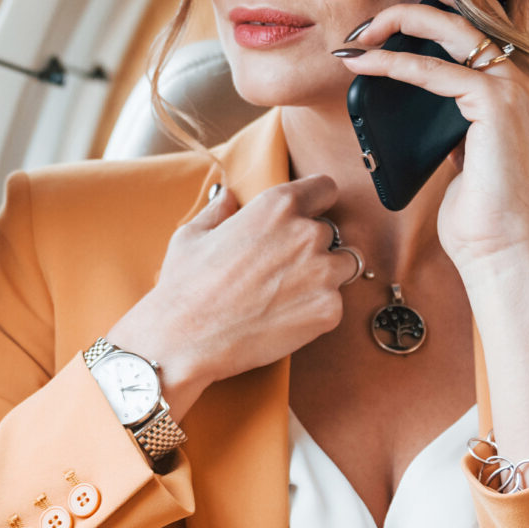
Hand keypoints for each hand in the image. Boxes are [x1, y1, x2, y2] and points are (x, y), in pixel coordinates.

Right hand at [106, 174, 356, 411]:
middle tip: (283, 268)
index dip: (316, 202)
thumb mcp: (193, 235)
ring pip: (342, 266)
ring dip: (324, 276)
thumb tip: (228, 198)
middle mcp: (307, 234)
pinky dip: (318, 309)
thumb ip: (219, 211)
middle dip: (313, 247)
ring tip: (288, 293)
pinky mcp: (328, 310)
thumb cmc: (186, 286)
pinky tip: (285, 316)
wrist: (186, 339)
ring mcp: (322, 273)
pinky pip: (335, 302)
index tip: (309, 215)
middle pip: (332, 232)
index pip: (324, 188)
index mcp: (277, 206)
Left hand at [329, 0, 528, 275]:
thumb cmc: (482, 206)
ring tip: (358, 34)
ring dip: (395, 19)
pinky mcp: (496, 102)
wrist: (503, 250)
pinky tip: (361, 63)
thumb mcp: (470, 142)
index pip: (509, 4)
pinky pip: (432, 68)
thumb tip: (420, 78)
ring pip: (450, 20)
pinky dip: (390, 63)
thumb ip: (460, 103)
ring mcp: (519, 82)